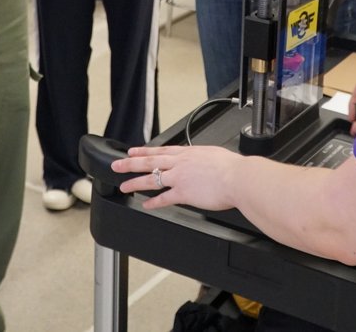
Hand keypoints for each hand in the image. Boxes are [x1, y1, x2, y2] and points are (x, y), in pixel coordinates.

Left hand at [113, 145, 240, 210]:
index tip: (133, 151)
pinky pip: (164, 198)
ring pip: (151, 179)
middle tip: (117, 165)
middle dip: (130, 163)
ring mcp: (179, 178)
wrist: (238, 178)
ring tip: (124, 186)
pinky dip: (153, 202)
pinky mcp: (183, 193)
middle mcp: (180, 163)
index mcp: (188, 153)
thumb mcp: (213, 155)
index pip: (160, 150)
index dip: (144, 151)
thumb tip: (202, 160)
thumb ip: (202, 158)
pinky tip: (145, 204)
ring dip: (135, 183)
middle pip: (149, 162)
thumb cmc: (232, 168)